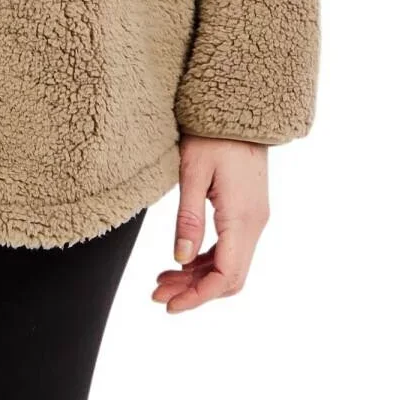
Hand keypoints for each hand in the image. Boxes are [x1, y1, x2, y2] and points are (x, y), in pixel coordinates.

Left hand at [151, 133, 269, 312]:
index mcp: (242, 219)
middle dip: (194, 291)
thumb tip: (179, 260)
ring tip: (162, 279)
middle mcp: (254, 224)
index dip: (198, 297)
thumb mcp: (194, 172)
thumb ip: (188, 218)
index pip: (225, 276)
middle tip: (158, 293)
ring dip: (198, 277)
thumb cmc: (214, 133)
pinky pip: (230, 248)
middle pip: (228, 277)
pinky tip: (182, 260)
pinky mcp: (248, 211)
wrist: (241, 107)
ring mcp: (254, 218)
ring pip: (229, 264)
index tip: (170, 305)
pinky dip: (206, 260)